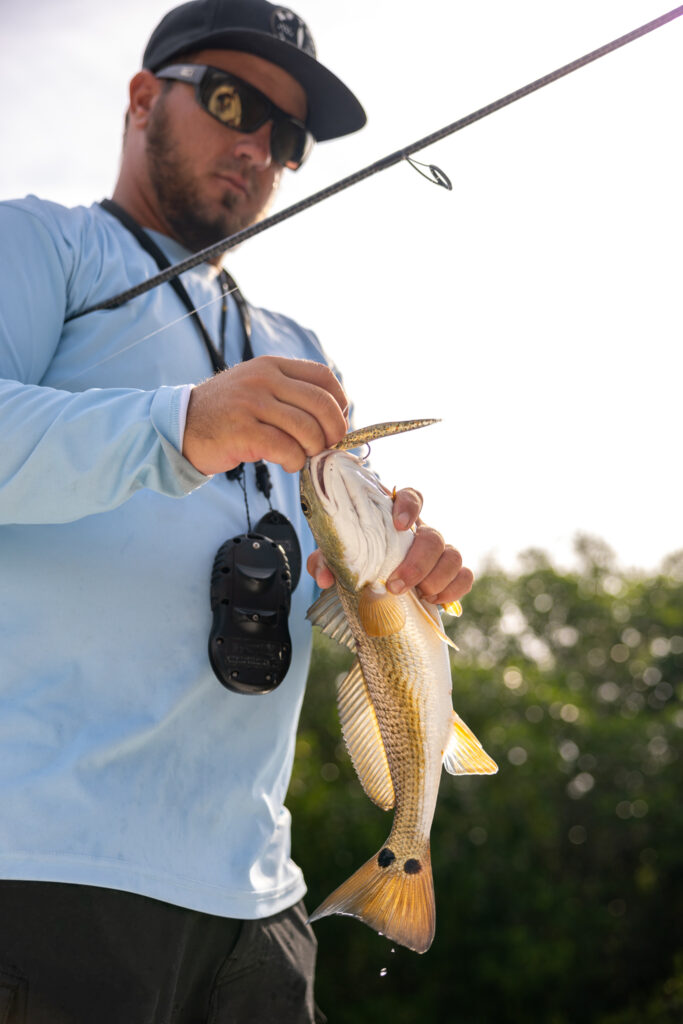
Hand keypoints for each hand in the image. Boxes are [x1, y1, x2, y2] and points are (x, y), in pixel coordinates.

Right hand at [182, 356, 348, 474]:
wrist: (181, 426)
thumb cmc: (227, 414)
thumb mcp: (257, 388)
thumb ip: (289, 394)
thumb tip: (333, 418)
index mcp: (271, 366)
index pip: (323, 377)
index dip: (340, 403)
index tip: (337, 424)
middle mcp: (263, 379)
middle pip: (322, 404)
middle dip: (333, 431)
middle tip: (327, 447)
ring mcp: (251, 403)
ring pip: (307, 428)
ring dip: (313, 450)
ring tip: (302, 457)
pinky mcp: (243, 431)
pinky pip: (286, 448)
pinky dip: (295, 461)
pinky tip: (287, 464)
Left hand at [306, 486, 473, 606]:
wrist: (369, 585)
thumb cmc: (355, 561)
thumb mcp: (335, 558)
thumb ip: (326, 561)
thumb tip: (326, 577)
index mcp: (394, 519)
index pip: (412, 497)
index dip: (410, 507)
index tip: (400, 525)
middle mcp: (419, 532)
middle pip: (433, 536)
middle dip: (418, 563)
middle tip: (397, 585)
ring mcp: (437, 553)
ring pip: (453, 555)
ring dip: (437, 578)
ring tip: (419, 596)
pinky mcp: (449, 575)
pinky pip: (464, 576)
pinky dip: (453, 590)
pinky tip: (434, 601)